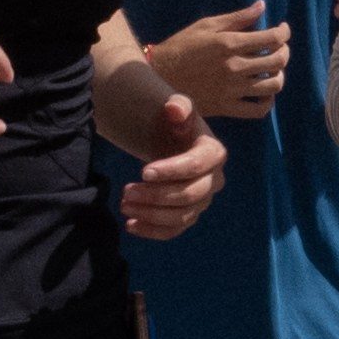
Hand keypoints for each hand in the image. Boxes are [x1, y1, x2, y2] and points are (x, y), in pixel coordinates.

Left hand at [120, 91, 224, 239]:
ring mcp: (203, 202)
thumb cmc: (177, 126)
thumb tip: (173, 109)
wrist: (177, 144)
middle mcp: (214, 181)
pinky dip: (153, 231)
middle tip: (126, 192)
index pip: (196, 166)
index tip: (143, 171)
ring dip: (151, 215)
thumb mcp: (179, 110)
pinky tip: (131, 225)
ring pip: (181, 217)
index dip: (171, 171)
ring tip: (124, 205)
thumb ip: (179, 106)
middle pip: (189, 195)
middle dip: (156, 196)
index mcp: (214, 154)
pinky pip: (175, 230)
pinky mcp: (190, 216)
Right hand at [146, 1, 289, 119]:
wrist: (158, 76)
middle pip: (277, 61)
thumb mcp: (206, 25)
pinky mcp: (226, 107)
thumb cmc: (181, 47)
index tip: (282, 30)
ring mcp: (231, 89)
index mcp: (229, 44)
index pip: (272, 38)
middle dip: (284, 52)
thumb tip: (261, 6)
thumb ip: (237, 17)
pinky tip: (264, 92)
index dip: (284, 32)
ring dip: (279, 75)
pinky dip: (268, 101)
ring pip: (273, 85)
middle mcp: (234, 67)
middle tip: (278, 48)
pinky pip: (258, 110)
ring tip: (271, 70)